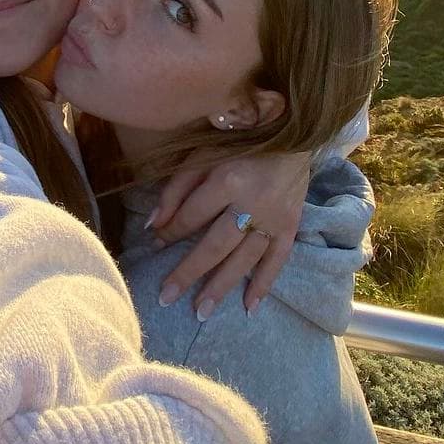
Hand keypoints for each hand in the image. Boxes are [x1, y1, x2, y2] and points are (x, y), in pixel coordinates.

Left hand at [151, 149, 311, 317]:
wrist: (291, 131)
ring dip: (221, 287)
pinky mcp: (291, 225)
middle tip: (166, 299)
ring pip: (244, 259)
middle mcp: (251, 204)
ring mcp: (274, 218)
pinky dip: (264, 284)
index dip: (171, 232)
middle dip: (188, 273)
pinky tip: (248, 307)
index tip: (155, 246)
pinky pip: (277, 260)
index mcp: (227, 181)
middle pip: (215, 245)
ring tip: (201, 312)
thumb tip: (153, 225)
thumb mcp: (202, 155)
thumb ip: (176, 189)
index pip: (191, 216)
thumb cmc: (238, 142)